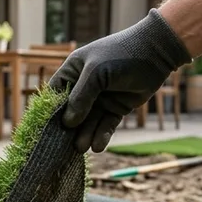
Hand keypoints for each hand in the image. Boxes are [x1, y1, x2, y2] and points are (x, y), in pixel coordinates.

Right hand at [49, 9, 191, 152]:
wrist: (156, 53)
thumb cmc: (121, 55)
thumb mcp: (96, 73)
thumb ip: (81, 98)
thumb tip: (67, 123)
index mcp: (73, 71)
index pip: (56, 94)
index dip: (50, 111)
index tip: (45, 129)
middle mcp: (85, 86)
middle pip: (71, 112)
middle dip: (68, 129)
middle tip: (62, 146)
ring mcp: (101, 98)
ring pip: (89, 121)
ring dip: (85, 134)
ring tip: (82, 148)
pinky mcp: (116, 108)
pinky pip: (106, 124)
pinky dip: (102, 135)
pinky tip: (98, 146)